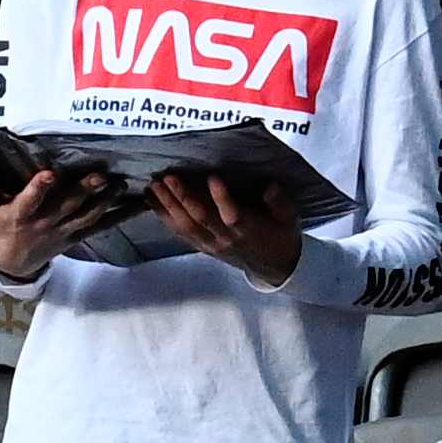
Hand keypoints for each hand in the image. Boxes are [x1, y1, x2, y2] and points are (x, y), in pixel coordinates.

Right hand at [0, 164, 140, 280]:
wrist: (12, 261)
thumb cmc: (0, 226)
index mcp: (21, 214)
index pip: (29, 201)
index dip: (38, 188)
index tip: (49, 173)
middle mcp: (45, 223)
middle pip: (66, 206)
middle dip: (84, 191)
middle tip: (101, 175)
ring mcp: (64, 231)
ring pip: (88, 216)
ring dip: (106, 201)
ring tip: (122, 185)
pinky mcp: (77, 236)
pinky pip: (101, 226)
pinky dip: (121, 216)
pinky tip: (139, 205)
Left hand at [149, 171, 306, 287]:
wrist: (273, 266)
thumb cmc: (281, 235)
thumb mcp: (289, 218)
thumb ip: (279, 202)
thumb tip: (270, 186)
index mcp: (249, 230)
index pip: (233, 216)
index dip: (222, 198)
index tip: (213, 177)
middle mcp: (225, 239)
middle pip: (200, 219)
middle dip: (183, 197)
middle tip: (169, 177)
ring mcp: (211, 244)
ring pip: (185, 226)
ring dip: (167, 206)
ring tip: (154, 186)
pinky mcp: (202, 246)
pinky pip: (180, 233)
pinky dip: (164, 217)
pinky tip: (153, 202)